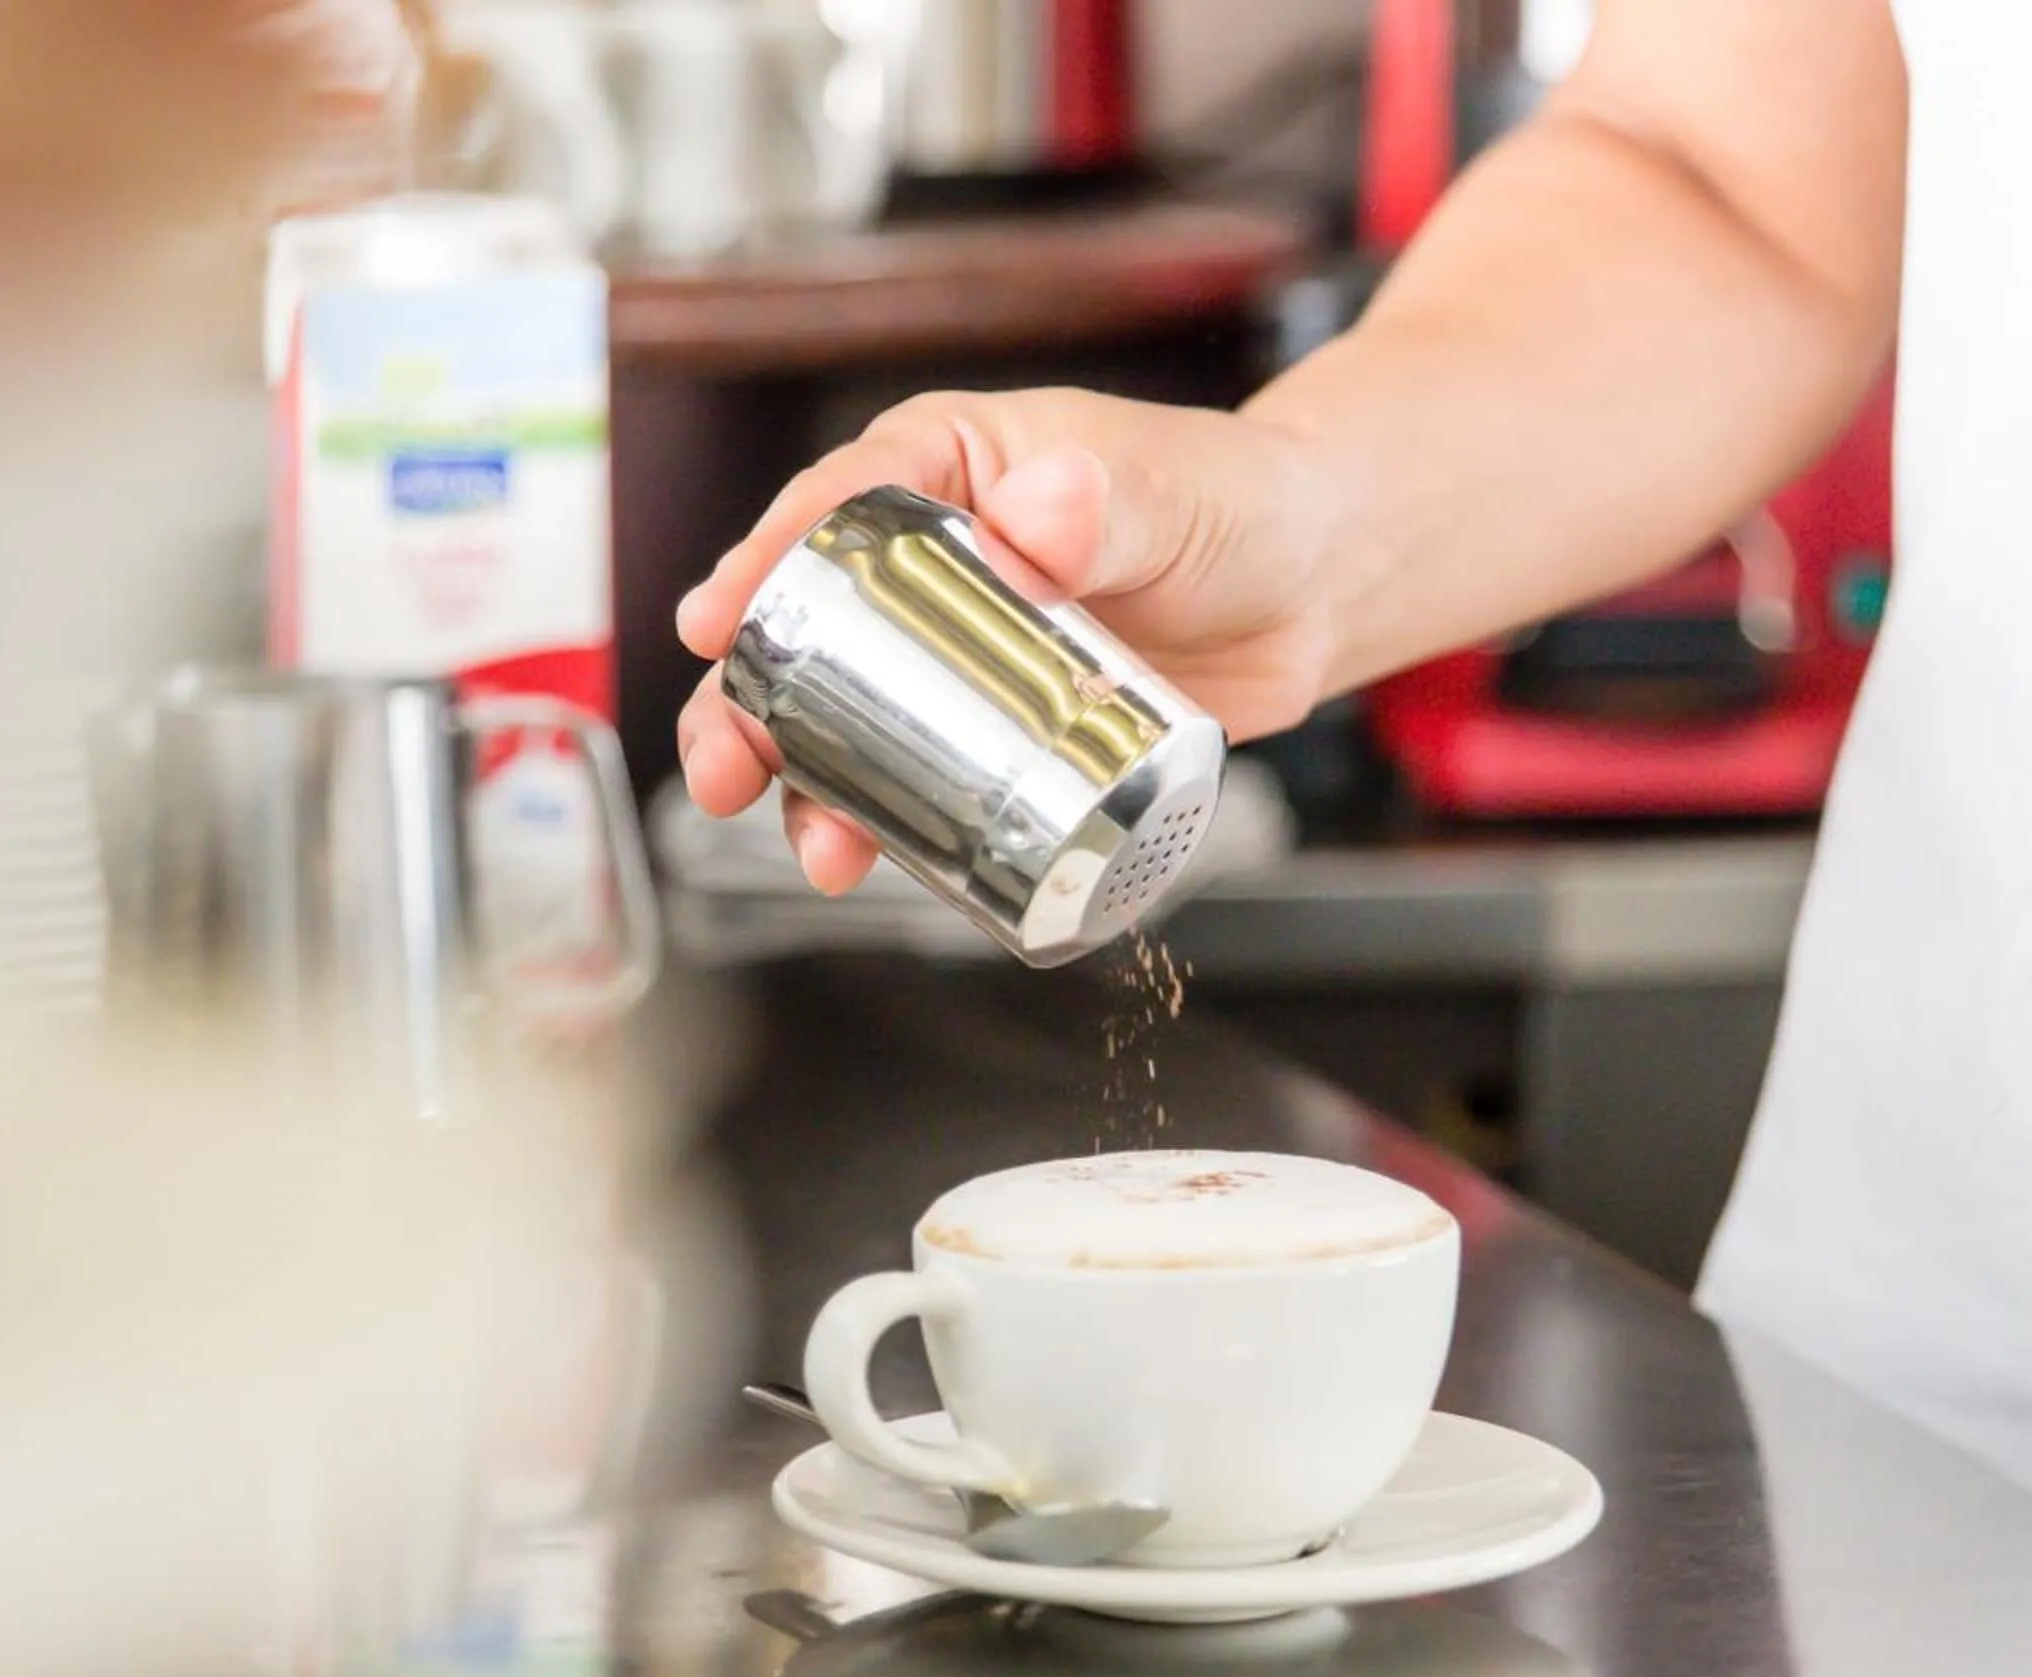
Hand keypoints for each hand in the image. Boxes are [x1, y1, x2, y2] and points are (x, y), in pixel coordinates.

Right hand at [674, 388, 1343, 893]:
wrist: (1312, 590)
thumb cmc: (1242, 504)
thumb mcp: (1175, 492)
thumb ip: (1109, 497)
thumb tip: (1034, 511)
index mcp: (952, 465)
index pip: (835, 504)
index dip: (764, 563)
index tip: (719, 621)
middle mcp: (934, 556)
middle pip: (809, 625)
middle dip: (752, 702)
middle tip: (728, 767)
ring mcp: (959, 648)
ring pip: (848, 712)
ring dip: (808, 782)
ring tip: (814, 845)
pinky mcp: (997, 721)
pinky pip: (919, 768)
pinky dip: (885, 816)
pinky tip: (872, 857)